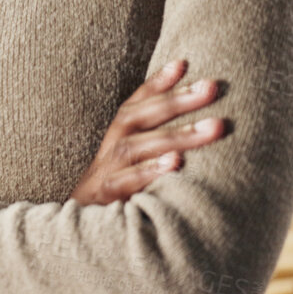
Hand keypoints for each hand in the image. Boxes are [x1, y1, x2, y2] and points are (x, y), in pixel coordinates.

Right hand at [69, 58, 225, 204]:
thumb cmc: (117, 189)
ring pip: (138, 146)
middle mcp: (111, 146)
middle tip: (212, 87)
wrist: (79, 230)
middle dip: (178, 100)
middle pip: (141, 116)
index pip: (137, 102)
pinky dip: (149, 171)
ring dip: (177, 136)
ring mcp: (107, 170)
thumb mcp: (132, 161)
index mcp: (119, 135)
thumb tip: (198, 119)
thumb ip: (155, 139)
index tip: (183, 63)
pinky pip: (126, 181)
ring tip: (213, 128)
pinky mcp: (107, 196)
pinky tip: (175, 164)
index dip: (157, 82)